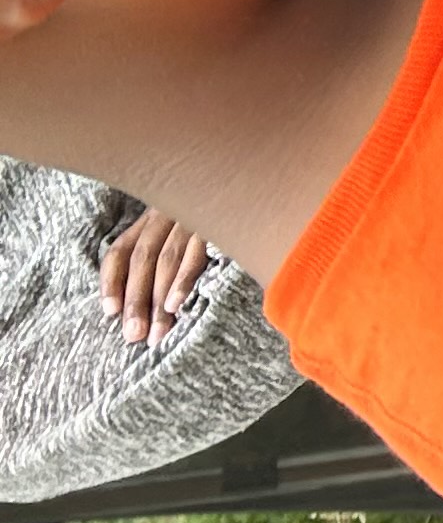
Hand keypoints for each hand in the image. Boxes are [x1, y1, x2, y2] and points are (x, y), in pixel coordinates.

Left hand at [98, 213, 211, 348]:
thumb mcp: (183, 224)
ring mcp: (194, 215)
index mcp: (153, 216)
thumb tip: (147, 300)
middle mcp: (168, 213)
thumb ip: (164, 250)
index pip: (121, 249)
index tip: (110, 312)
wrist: (251, 188)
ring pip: (166, 259)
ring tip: (157, 332)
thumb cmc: (220, 211)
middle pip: (142, 258)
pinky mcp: (219, 220)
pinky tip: (176, 303)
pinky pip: (197, 252)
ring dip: (158, 299)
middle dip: (135, 300)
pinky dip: (183, 279)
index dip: (112, 281)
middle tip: (134, 335)